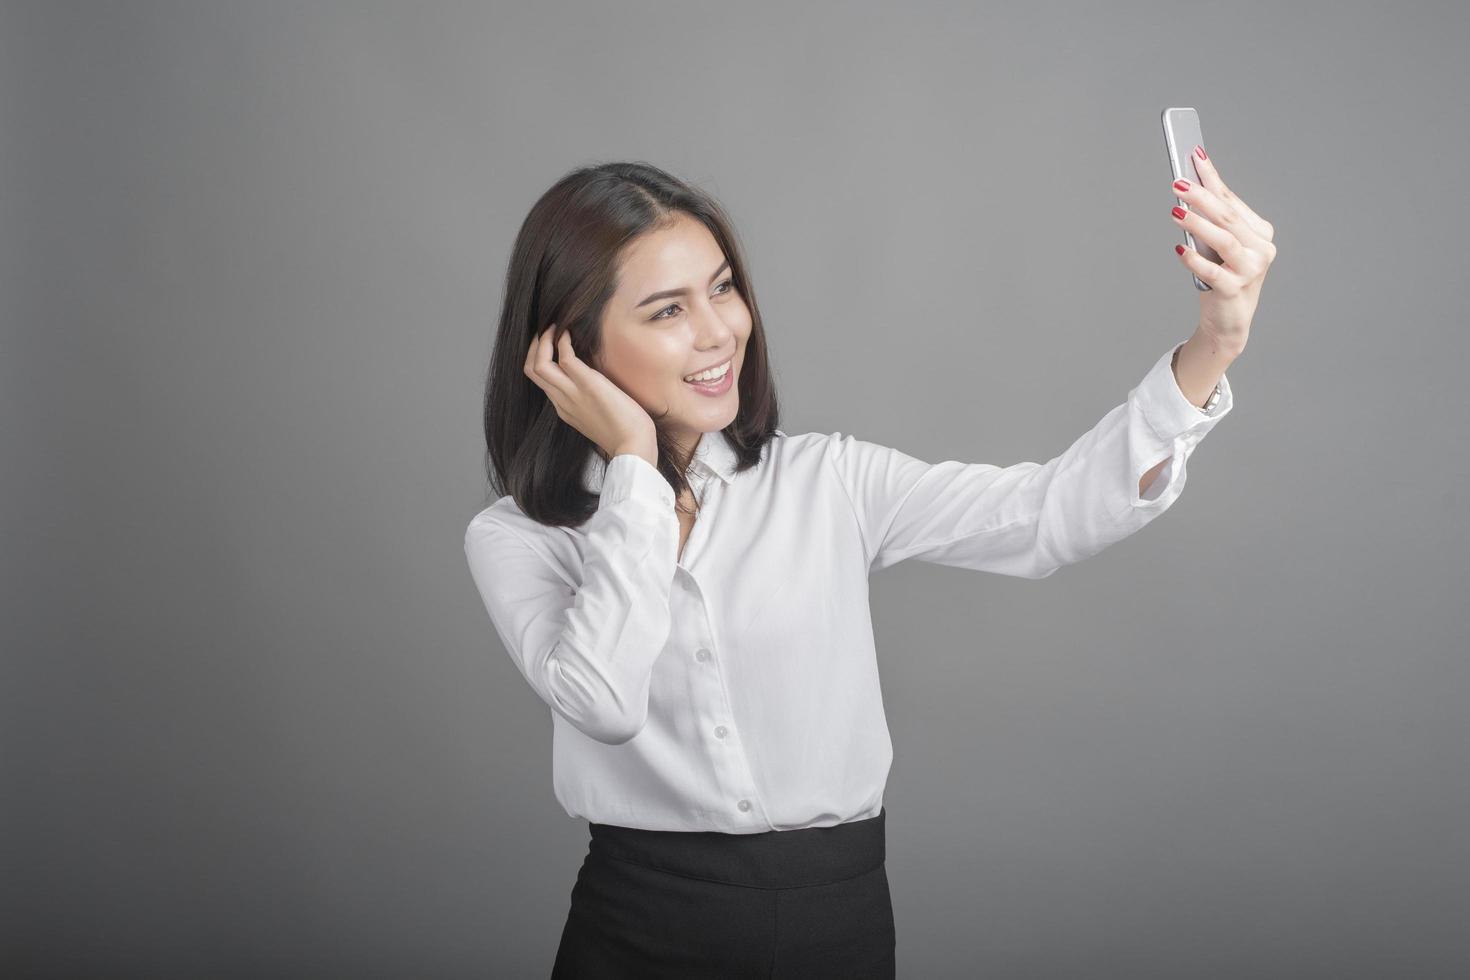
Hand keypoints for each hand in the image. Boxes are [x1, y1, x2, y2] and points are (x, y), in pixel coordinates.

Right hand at [524, 323, 657, 464]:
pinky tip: (570, 332)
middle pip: (531, 370)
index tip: (549, 345)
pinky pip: (565, 357)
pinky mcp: (588, 385)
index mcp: (564, 409)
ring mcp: (571, 393)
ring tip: (554, 327)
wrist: (633, 447)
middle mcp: (562, 401)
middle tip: (544, 331)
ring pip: (538, 364)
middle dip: (533, 347)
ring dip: (543, 341)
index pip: (541, 381)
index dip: (540, 360)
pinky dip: (563, 341)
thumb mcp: (598, 417)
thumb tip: (594, 384)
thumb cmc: (625, 434)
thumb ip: (589, 401)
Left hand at [1170, 145, 1276, 352]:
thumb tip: (1189, 188)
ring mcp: (1251, 270)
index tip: (1194, 155)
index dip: (1211, 178)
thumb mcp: (1218, 246)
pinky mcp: (1235, 290)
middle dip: (1201, 196)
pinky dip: (1194, 261)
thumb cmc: (1222, 277)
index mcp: (1259, 232)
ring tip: (1175, 211)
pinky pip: (1213, 272)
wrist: (1229, 322)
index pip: (1231, 200)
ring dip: (1198, 224)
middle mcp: (1261, 249)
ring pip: (1224, 240)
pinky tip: (1179, 249)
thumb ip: (1211, 222)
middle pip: (1227, 217)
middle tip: (1177, 183)